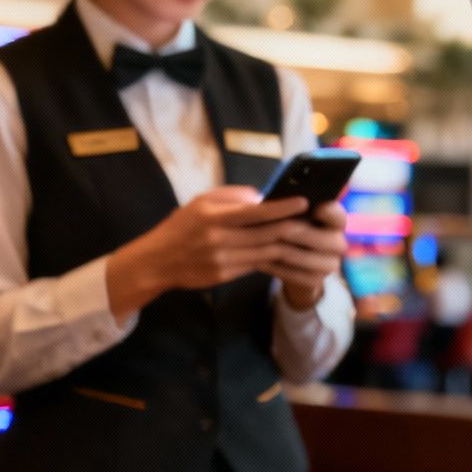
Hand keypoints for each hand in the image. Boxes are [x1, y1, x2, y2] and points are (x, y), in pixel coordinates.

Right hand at [106, 187, 307, 318]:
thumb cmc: (182, 226)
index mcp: (213, 216)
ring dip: (288, 244)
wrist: (157, 261)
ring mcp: (222, 260)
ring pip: (265, 252)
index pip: (255, 212)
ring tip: (306, 235)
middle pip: (266, 234)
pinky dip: (273, 258)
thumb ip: (231, 196)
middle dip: (293, 227)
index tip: (303, 202)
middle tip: (314, 220)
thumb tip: (262, 196)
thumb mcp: (200, 202)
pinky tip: (286, 251)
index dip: (282, 208)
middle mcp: (218, 239)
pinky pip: (256, 265)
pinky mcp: (224, 276)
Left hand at [264, 201, 348, 309]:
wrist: (294, 261)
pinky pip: (294, 275)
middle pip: (322, 239)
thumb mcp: (295, 214)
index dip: (326, 211)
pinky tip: (259, 261)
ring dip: (281, 251)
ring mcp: (330, 264)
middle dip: (297, 233)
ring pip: (304, 258)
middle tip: (275, 229)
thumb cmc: (292, 227)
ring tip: (260, 245)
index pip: (338, 215)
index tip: (307, 204)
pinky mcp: (316, 280)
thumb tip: (272, 195)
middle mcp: (339, 243)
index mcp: (337, 222)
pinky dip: (275, 268)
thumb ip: (291, 206)